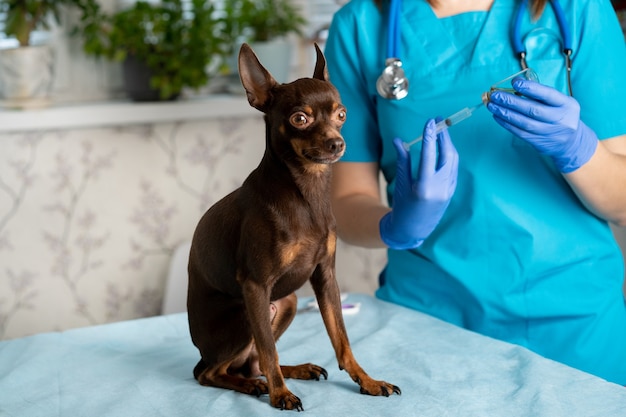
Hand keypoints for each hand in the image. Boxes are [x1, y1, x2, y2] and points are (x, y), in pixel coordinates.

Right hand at [379, 119, 458, 249]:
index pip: (429, 154)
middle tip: (439, 121)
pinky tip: (444, 147)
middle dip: (444, 136)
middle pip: (447, 154)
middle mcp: (439, 188)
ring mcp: (448, 190)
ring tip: (441, 131)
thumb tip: (398, 140)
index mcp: (423, 186)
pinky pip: (453, 168)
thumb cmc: (402, 205)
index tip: (430, 121)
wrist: (413, 228)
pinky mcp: (451, 191)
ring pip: (453, 160)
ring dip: (448, 144)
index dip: (430, 136)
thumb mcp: (400, 182)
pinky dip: (449, 155)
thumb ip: (402, 160)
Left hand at [487, 79, 597, 172]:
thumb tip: (516, 83)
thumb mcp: (560, 102)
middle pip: (533, 109)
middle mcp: (560, 119)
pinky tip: (497, 116)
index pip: (548, 94)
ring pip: (524, 122)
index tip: (515, 82)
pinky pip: (520, 132)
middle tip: (496, 95)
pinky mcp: (539, 143)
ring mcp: (549, 132)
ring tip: (492, 105)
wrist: (571, 142)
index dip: (531, 88)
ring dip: (505, 113)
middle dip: (511, 101)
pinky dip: (507, 124)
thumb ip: (542, 94)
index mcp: (567, 104)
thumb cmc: (561, 116)